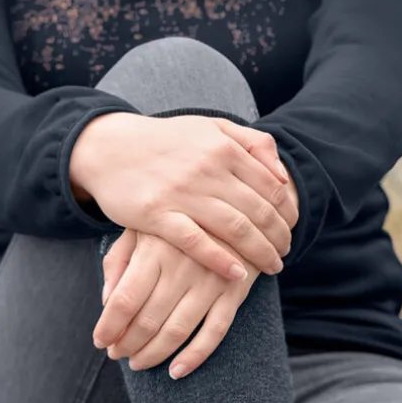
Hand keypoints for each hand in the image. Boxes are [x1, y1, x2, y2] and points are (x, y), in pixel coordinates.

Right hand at [69, 111, 296, 281]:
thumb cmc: (166, 141)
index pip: (273, 187)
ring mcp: (182, 193)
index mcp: (224, 147)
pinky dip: (221, 261)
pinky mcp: (157, 215)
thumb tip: (283, 174)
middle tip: (286, 253)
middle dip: (280, 237)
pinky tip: (238, 275)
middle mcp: (207, 169)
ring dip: (261, 253)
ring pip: (236, 229)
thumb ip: (252, 143)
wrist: (109, 147)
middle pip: (260, 211)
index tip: (292, 229)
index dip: (289, 213)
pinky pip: (197, 243)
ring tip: (272, 266)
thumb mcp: (211, 127)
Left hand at [93, 227, 256, 377]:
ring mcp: (212, 280)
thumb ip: (120, 259)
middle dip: (127, 344)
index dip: (109, 327)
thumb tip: (106, 300)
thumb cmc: (179, 218)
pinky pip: (215, 332)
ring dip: (153, 354)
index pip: (124, 299)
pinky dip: (195, 356)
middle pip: (147, 320)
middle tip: (117, 354)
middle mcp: (182, 266)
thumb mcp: (143, 226)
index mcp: (155, 248)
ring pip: (178, 330)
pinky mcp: (235, 291)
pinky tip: (176, 370)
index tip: (100, 342)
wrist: (238, 202)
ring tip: (138, 362)